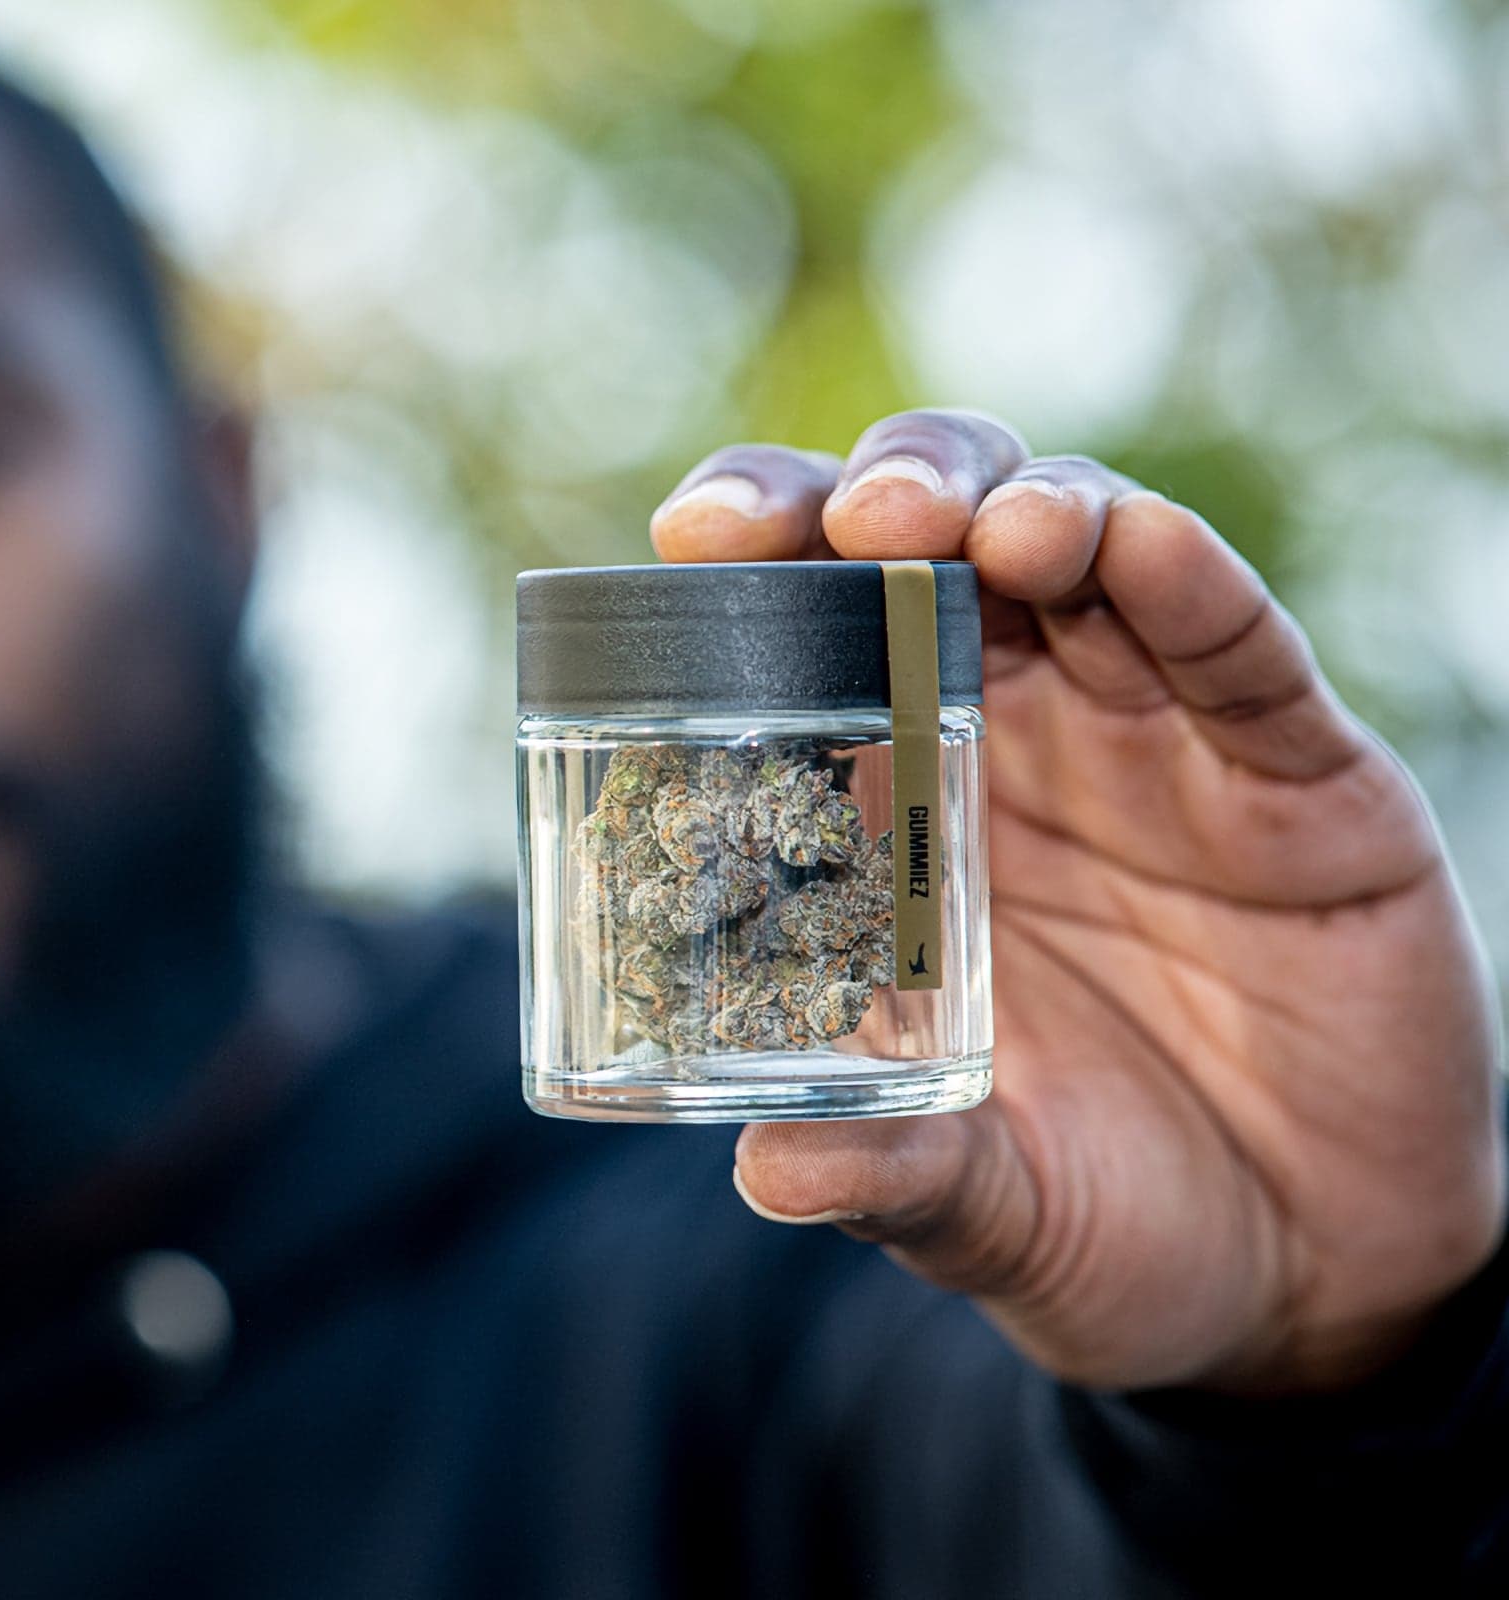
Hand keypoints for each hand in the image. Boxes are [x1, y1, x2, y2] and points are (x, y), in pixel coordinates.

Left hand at [653, 409, 1504, 1394]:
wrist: (1315, 1279)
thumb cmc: (1110, 1218)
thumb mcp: (985, 1208)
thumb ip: (893, 1179)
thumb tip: (775, 1174)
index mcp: (889, 813)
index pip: (800, 637)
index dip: (753, 562)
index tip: (692, 536)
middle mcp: (1008, 743)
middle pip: (927, 547)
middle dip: (876, 496)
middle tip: (842, 523)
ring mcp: (1150, 741)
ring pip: (1082, 552)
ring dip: (1021, 507)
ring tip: (978, 530)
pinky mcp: (1294, 772)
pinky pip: (1238, 646)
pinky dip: (1188, 582)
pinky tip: (1141, 543)